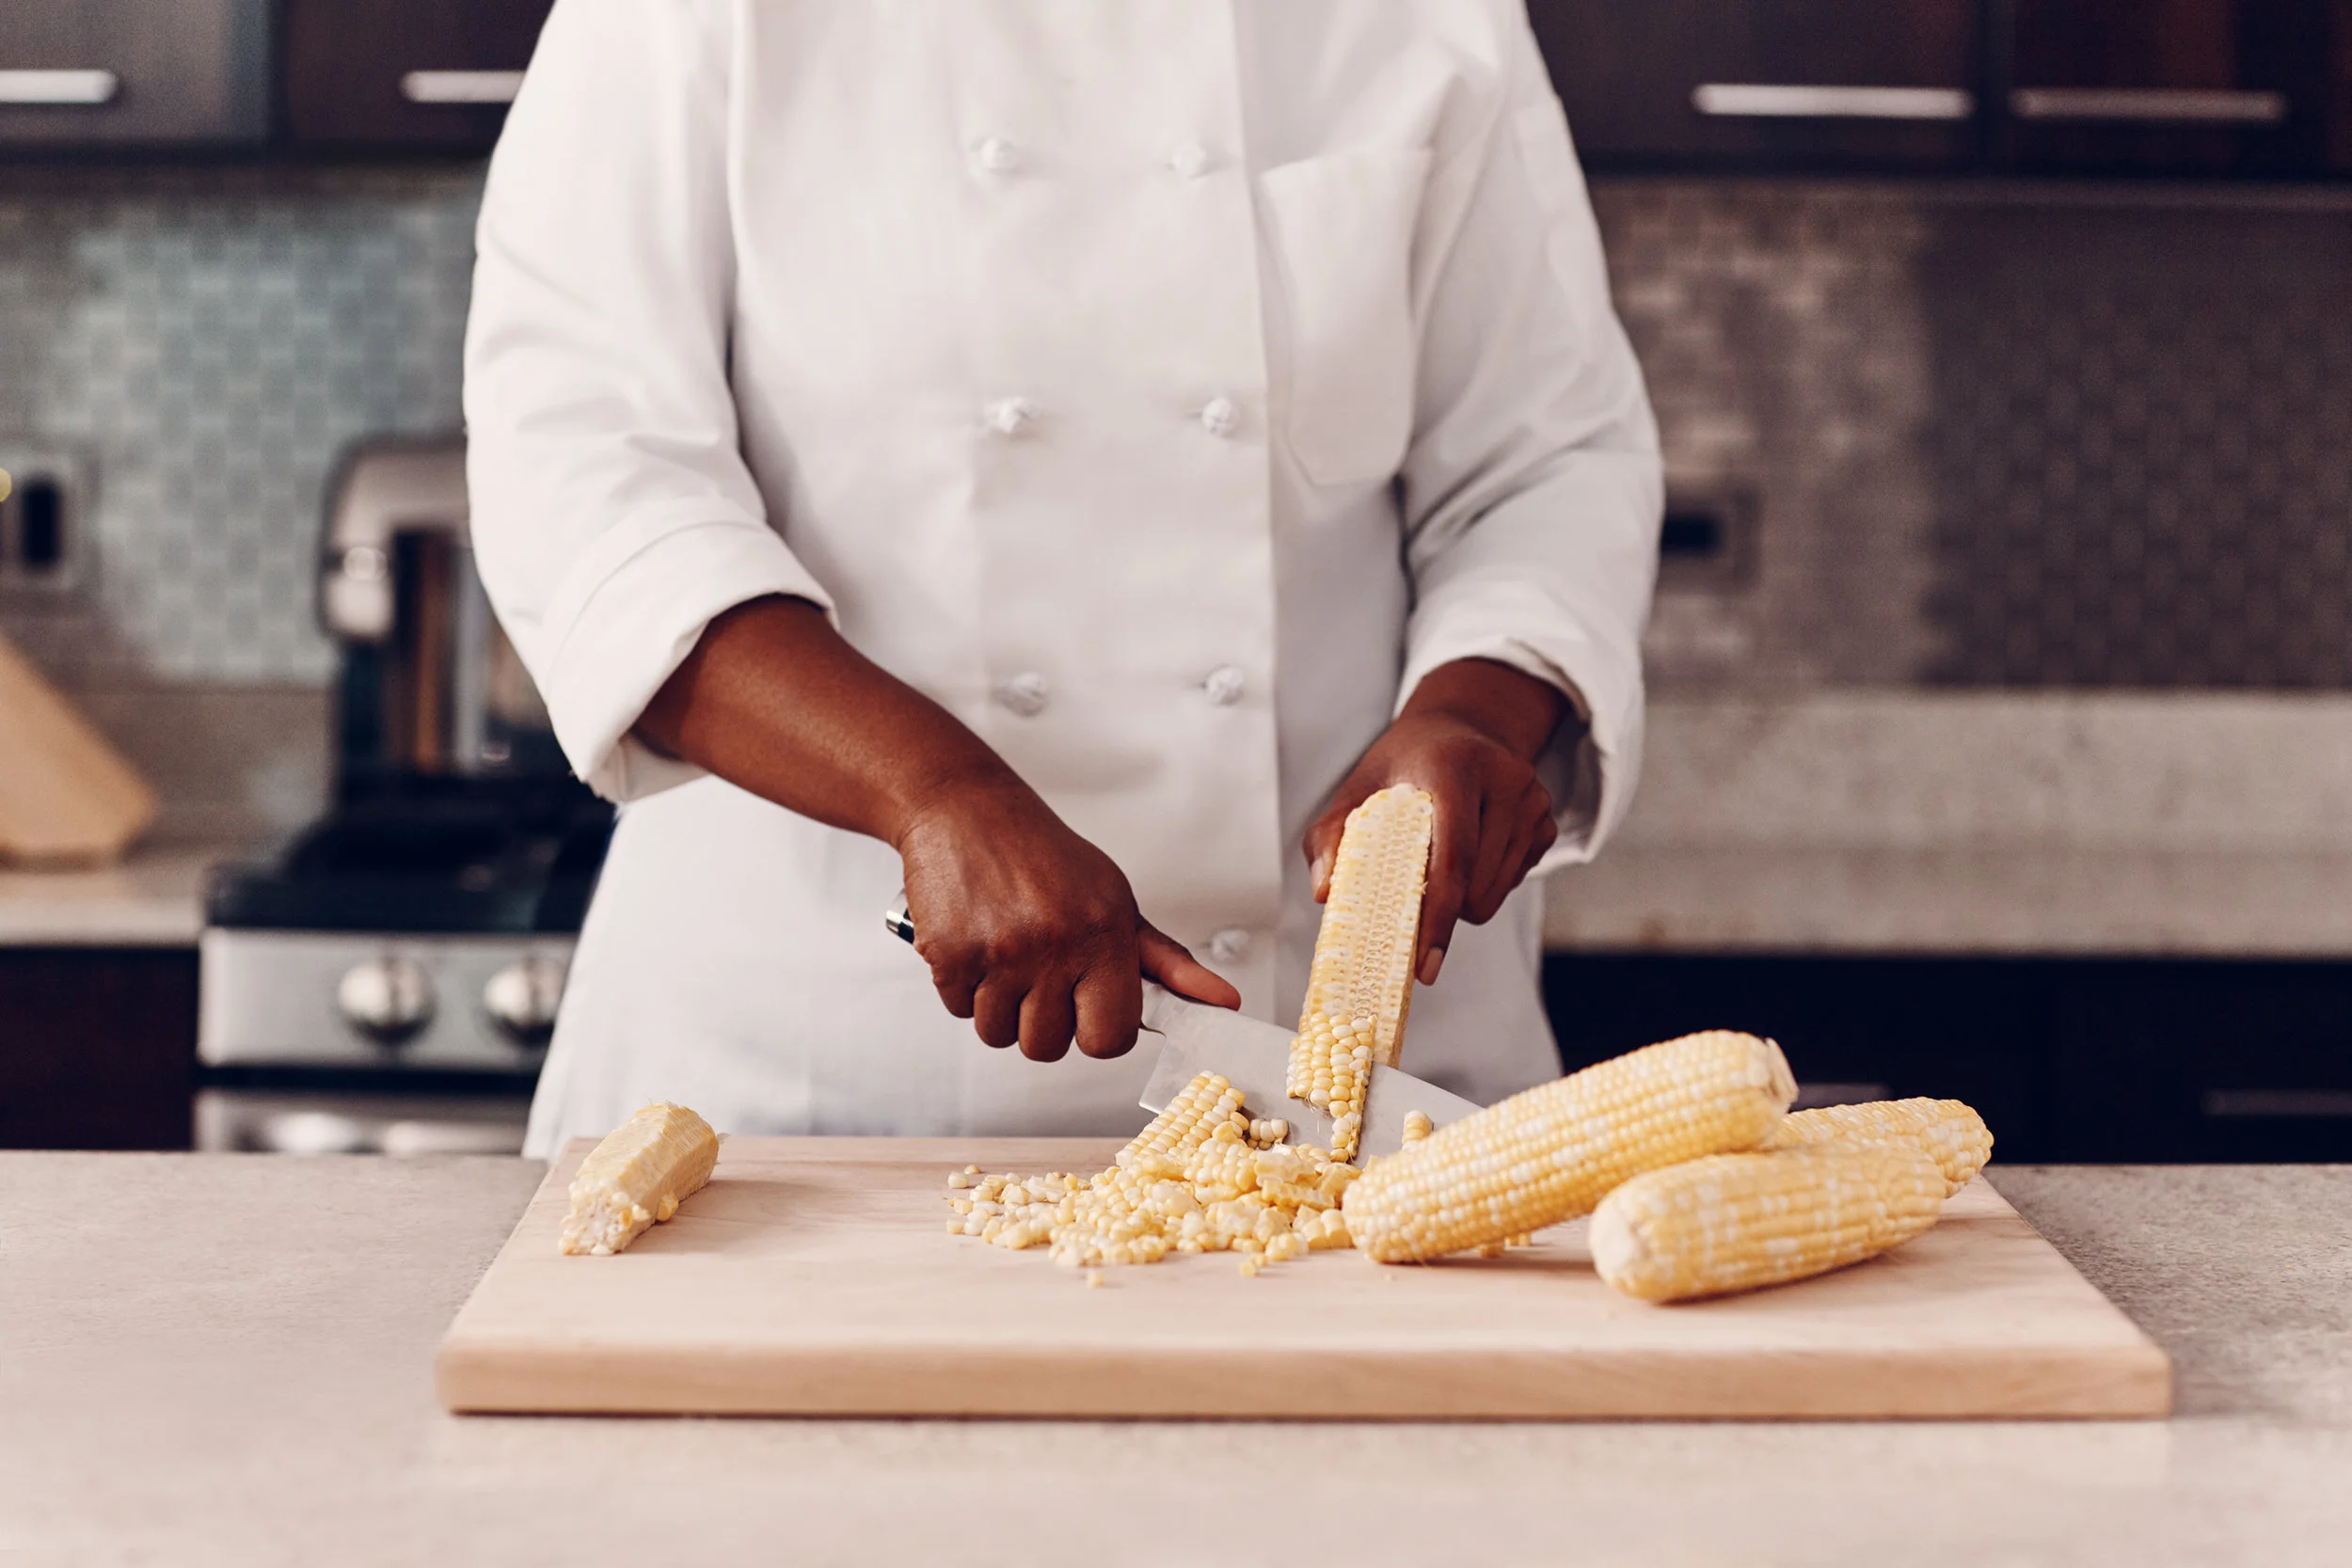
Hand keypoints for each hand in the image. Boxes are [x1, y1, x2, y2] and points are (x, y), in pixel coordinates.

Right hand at [898, 777, 1240, 1061]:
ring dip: (1000, 1008)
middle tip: (1042, 974)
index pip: (1111, 1037)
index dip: (1099, 1031)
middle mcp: (1053, 947)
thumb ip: (1168, 963)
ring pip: (999, 1035)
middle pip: (1048, 1048)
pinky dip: (964, 988)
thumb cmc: (1047, 858)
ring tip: (1008, 956)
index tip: (1089, 1008)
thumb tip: (1224, 1002)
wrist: (968, 809)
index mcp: (1104, 935)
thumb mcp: (1117, 903)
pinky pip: (959, 1011)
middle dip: (1043, 1022)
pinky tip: (977, 944)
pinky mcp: (949, 954)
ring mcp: (998, 953)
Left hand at [1302, 658, 1572, 986]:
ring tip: (1439, 865)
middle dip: (1443, 912)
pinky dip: (1485, 883)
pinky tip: (1469, 852)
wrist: (1458, 730)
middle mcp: (1505, 778)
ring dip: (1464, 899)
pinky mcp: (1547, 820)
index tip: (1423, 965)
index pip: (1452, 857)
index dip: (1438, 918)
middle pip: (1477, 885)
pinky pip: (1514, 882)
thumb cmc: (1402, 766)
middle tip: (1412, 898)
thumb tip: (1325, 892)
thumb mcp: (1357, 788)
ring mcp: (1533, 800)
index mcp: (1454, 765)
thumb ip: (1330, 836)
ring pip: (1497, 892)